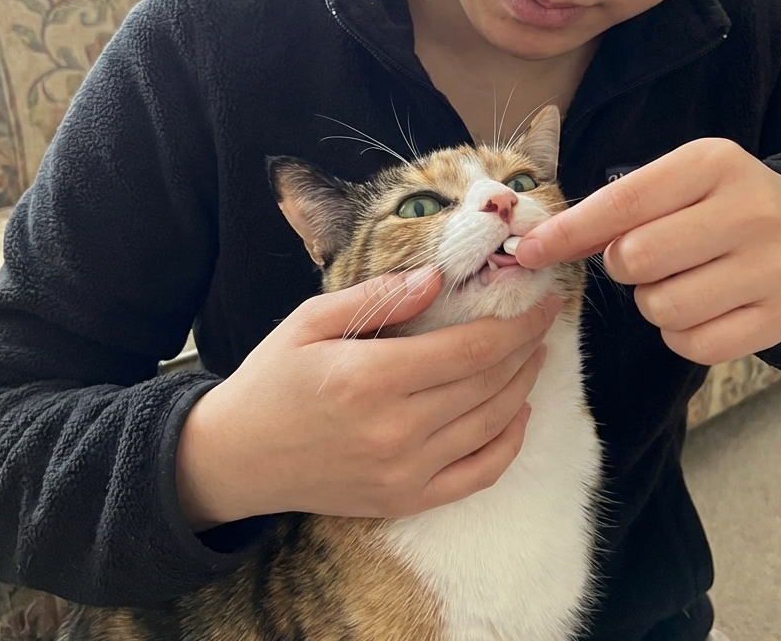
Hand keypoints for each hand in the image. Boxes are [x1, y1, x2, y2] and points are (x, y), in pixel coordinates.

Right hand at [175, 268, 561, 529]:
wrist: (236, 458)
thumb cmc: (272, 379)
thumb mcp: (310, 321)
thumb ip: (377, 298)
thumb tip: (437, 278)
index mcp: (371, 378)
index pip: (470, 350)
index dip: (518, 325)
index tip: (544, 302)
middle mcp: (395, 430)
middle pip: (488, 385)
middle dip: (527, 348)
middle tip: (542, 321)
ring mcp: (403, 472)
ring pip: (491, 426)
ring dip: (523, 387)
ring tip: (533, 356)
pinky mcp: (404, 500)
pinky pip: (477, 476)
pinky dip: (508, 444)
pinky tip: (516, 413)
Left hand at [516, 138, 780, 365]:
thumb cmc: (717, 205)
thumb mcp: (676, 182)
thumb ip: (615, 207)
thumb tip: (540, 244)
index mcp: (713, 164)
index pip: (623, 201)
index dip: (567, 231)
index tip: (524, 251)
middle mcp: (749, 212)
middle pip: (637, 259)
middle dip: (621, 265)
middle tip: (641, 257)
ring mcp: (771, 268)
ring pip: (661, 307)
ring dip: (651, 301)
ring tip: (678, 279)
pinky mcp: (780, 318)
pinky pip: (692, 345)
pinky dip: (680, 333)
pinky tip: (701, 306)